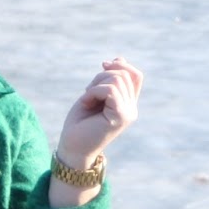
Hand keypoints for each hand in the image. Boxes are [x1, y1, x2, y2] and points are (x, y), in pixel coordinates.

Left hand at [57, 56, 142, 170]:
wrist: (72, 148)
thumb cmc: (80, 124)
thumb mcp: (94, 95)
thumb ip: (108, 80)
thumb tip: (119, 59)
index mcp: (127, 104)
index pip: (135, 75)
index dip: (121, 66)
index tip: (103, 66)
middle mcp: (131, 109)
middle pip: (124, 74)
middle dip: (101, 77)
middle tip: (88, 94)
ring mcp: (128, 114)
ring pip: (117, 79)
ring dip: (95, 85)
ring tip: (87, 100)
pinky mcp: (120, 117)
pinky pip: (110, 90)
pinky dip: (93, 92)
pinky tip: (85, 103)